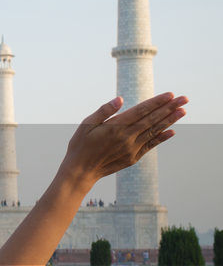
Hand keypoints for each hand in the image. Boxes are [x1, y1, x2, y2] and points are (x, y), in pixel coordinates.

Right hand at [60, 93, 187, 187]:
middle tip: (184, 98)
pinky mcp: (132, 158)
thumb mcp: (86, 124)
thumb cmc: (80, 145)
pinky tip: (172, 131)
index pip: (141, 111)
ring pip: (154, 131)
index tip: (170, 94)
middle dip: (169, 108)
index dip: (157, 102)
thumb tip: (120, 99)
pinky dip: (161, 138)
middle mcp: (127, 137)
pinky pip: (150, 146)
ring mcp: (131, 148)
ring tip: (183, 111)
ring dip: (170, 120)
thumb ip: (104, 111)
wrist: (80, 171)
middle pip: (152, 119)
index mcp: (116, 126)